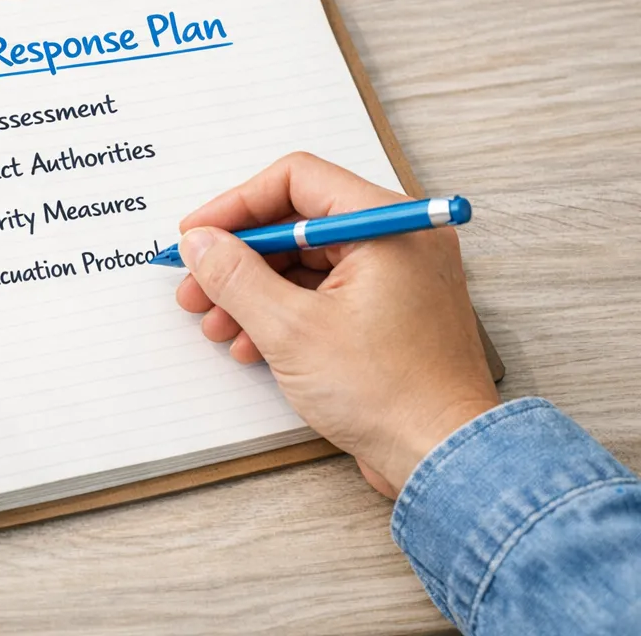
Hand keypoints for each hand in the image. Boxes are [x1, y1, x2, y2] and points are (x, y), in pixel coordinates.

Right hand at [173, 153, 498, 497]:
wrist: (444, 460)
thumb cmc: (393, 394)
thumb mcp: (291, 329)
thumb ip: (235, 276)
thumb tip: (201, 243)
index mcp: (386, 225)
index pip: (297, 180)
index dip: (236, 205)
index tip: (199, 234)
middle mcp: (396, 242)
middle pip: (296, 222)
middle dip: (238, 257)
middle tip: (197, 283)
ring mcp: (394, 279)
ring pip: (304, 262)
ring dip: (252, 290)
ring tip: (215, 322)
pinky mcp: (387, 314)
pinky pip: (322, 294)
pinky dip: (281, 312)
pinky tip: (249, 343)